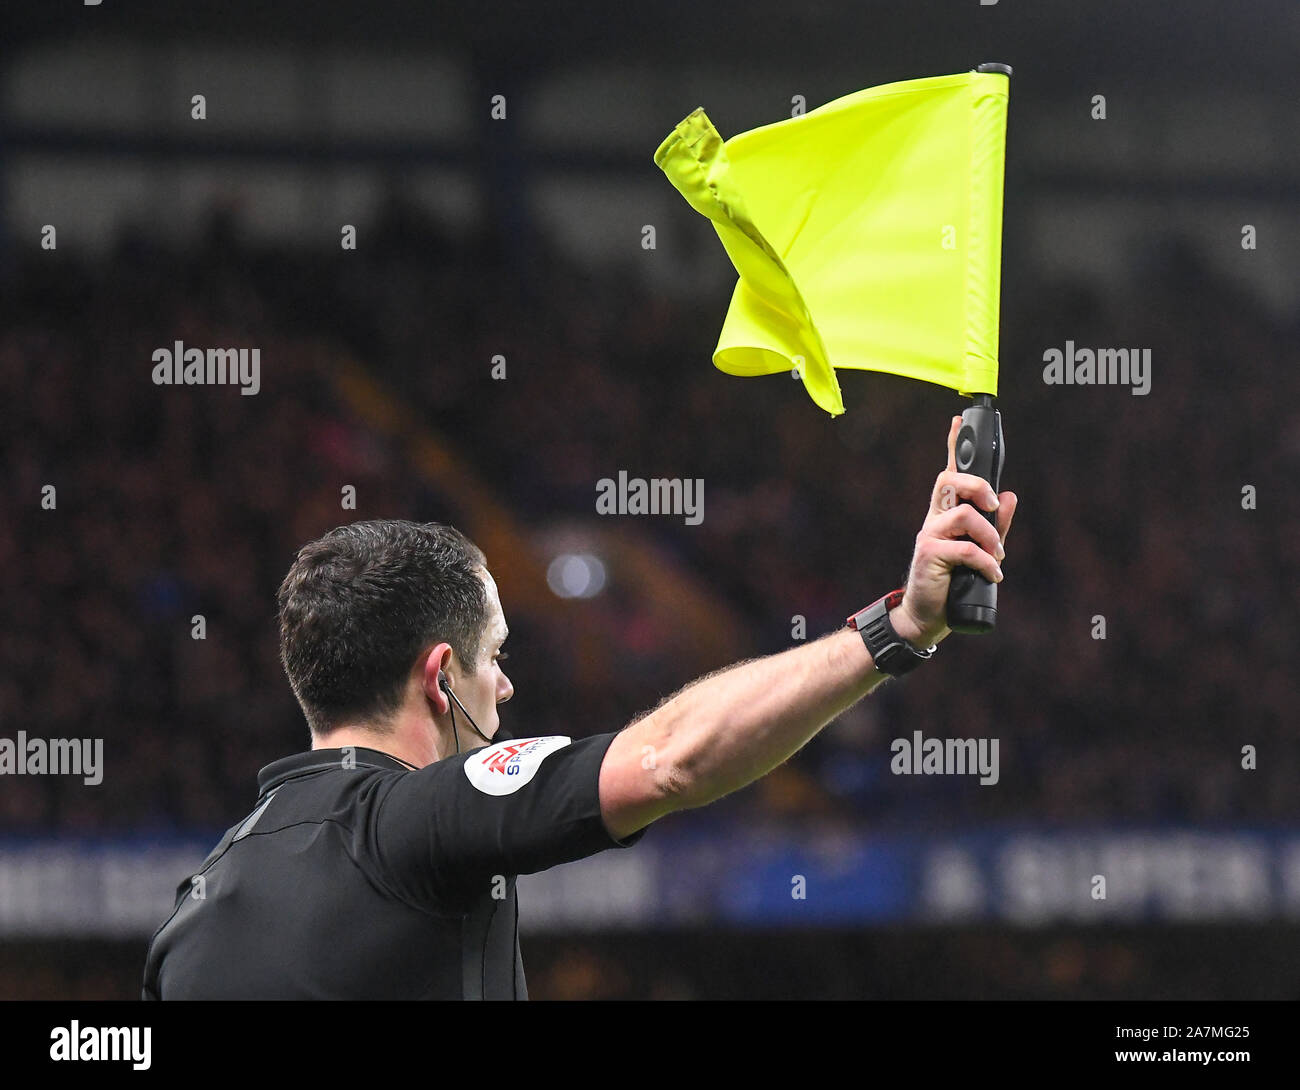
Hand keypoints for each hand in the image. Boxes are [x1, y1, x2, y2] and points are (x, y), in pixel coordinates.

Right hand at [891, 415, 1017, 647]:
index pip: (949, 473)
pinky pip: (965, 549)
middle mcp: (934, 519)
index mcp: (945, 514)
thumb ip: (996, 525)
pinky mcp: (928, 554)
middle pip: (950, 482)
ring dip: (990, 536)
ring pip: (964, 516)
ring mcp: (929, 535)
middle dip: (978, 487)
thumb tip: (1011, 496)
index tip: (958, 420)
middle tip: (995, 506)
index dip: (953, 446)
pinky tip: (994, 575)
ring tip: (998, 557)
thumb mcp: (981, 551)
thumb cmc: (953, 583)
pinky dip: (986, 562)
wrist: (928, 616)